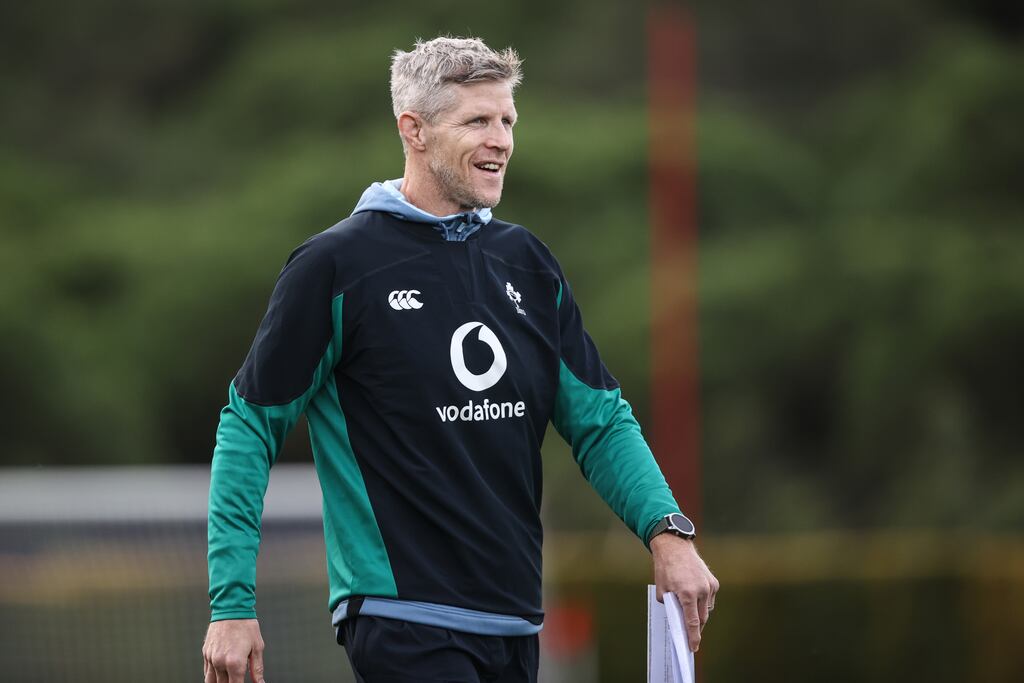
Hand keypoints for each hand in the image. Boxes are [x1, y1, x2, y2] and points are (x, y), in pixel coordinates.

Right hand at [202, 618, 265, 682]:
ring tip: (227, 681)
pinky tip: (219, 677)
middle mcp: (220, 662)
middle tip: (236, 680)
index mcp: (235, 663)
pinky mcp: (205, 653)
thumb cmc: (247, 626)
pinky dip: (212, 677)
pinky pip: (206, 672)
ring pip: (211, 682)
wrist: (231, 608)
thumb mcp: (257, 647)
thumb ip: (257, 668)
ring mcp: (211, 658)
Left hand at [650, 533, 719, 651]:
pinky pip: (709, 599)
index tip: (693, 648)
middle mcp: (701, 590)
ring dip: (700, 614)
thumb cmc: (665, 568)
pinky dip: (703, 602)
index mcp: (687, 593)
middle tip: (690, 635)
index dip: (693, 637)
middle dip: (696, 628)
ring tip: (690, 614)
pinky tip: (695, 600)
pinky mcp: (713, 582)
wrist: (674, 547)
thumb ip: (670, 606)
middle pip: (702, 618)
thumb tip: (677, 618)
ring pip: (707, 609)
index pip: (692, 622)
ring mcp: (709, 585)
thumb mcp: (661, 590)